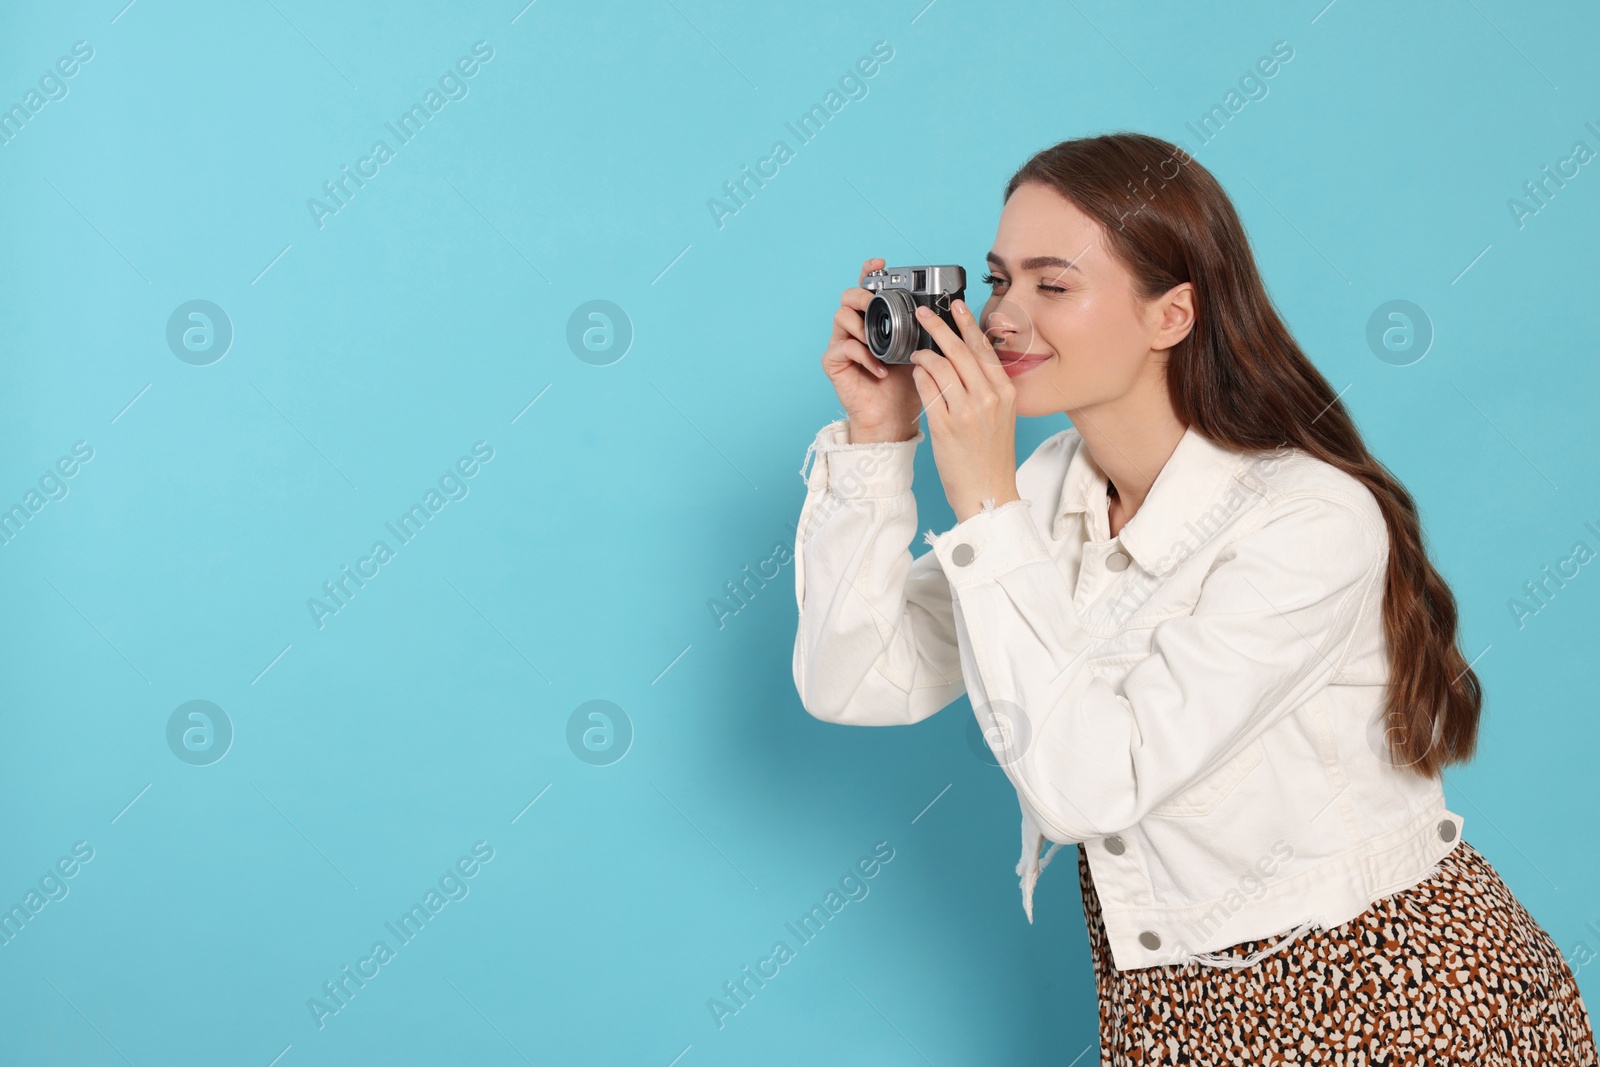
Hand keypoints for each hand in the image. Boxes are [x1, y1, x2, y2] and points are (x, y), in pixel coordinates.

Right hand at [820, 257, 922, 442]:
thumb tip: (948, 305)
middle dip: (862, 295)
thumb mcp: (923, 350)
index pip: (869, 287)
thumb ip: (926, 327)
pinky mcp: (834, 362)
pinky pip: (845, 348)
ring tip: (879, 343)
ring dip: (862, 326)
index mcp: (876, 319)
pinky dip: (864, 356)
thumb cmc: (908, 384)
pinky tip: (880, 369)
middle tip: (876, 304)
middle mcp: (856, 327)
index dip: (870, 272)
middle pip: (848, 296)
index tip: (881, 263)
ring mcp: (842, 343)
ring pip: (841, 317)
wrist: (895, 416)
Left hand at [907, 299, 1020, 522]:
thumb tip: (966, 360)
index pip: (984, 348)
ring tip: (916, 349)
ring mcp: (967, 411)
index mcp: (1004, 392)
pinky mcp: (946, 426)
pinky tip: (915, 371)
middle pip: (961, 350)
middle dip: (940, 327)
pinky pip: (928, 389)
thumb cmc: (991, 456)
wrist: (988, 492)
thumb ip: (987, 388)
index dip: (968, 324)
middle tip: (923, 314)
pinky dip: (920, 375)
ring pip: (942, 366)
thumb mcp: (1000, 416)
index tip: (956, 306)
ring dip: (925, 353)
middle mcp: (988, 398)